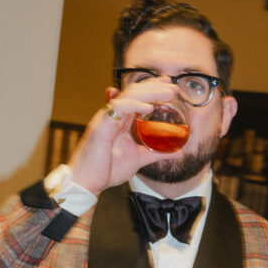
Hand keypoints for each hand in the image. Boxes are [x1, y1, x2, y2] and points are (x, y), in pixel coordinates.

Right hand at [67, 78, 178, 194]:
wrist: (87, 182)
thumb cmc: (107, 170)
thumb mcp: (138, 160)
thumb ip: (157, 153)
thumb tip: (179, 152)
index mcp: (121, 121)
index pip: (137, 98)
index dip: (152, 88)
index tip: (169, 85)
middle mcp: (113, 116)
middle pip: (134, 92)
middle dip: (154, 86)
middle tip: (173, 85)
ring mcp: (106, 119)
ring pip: (128, 96)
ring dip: (149, 92)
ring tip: (167, 93)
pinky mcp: (101, 126)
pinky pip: (118, 108)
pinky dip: (134, 105)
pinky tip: (149, 107)